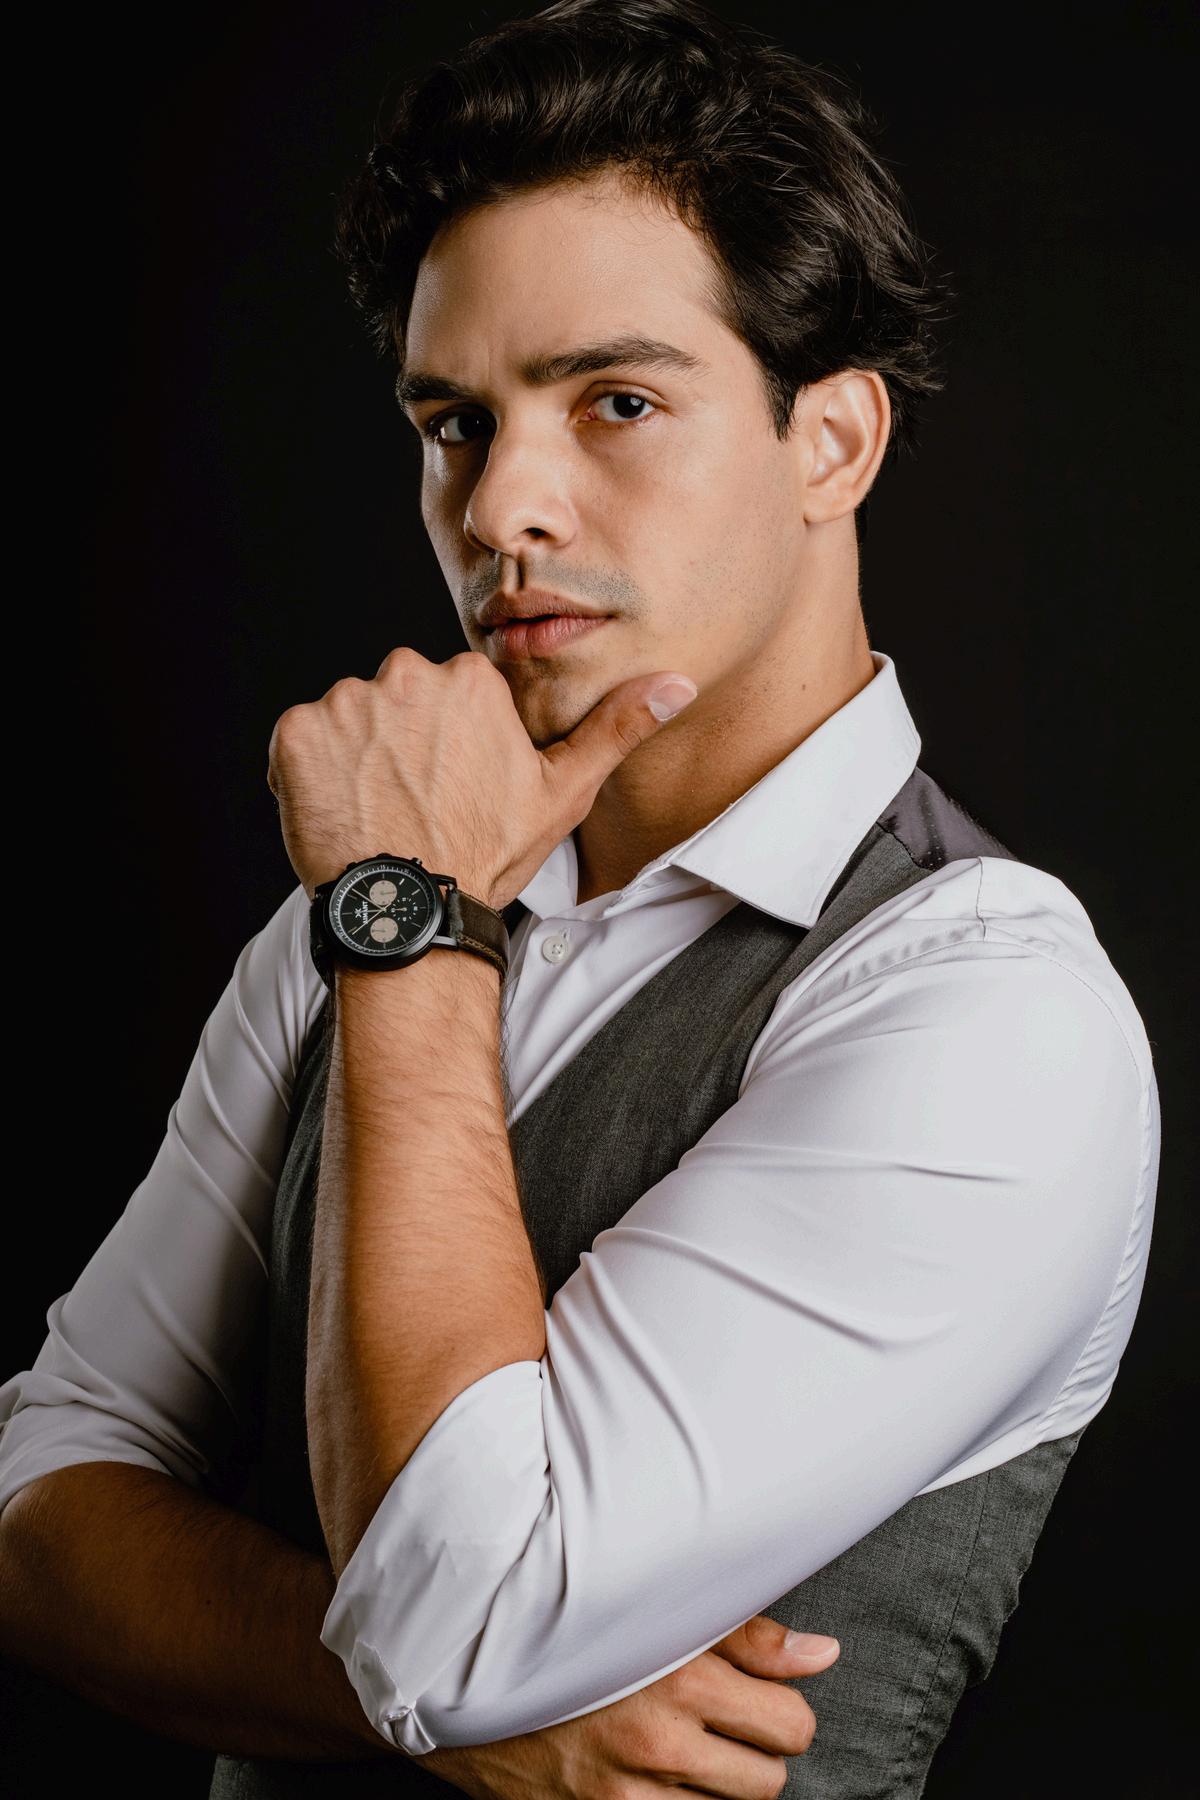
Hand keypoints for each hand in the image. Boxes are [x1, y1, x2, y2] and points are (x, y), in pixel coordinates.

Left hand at [266, 646, 698, 907]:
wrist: (411, 911)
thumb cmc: (485, 857)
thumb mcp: (562, 793)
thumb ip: (616, 728)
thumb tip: (677, 683)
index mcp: (469, 680)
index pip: (448, 694)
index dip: (449, 744)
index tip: (452, 786)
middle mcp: (405, 675)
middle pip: (396, 700)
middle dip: (399, 743)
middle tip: (414, 804)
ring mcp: (346, 703)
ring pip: (348, 720)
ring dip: (354, 759)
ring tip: (378, 815)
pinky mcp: (296, 734)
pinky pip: (298, 743)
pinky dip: (309, 775)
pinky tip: (341, 815)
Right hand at [408, 1614, 839, 1799]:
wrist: (472, 1670)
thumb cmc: (574, 1628)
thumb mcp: (661, 1613)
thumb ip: (749, 1635)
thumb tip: (822, 1655)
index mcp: (681, 1675)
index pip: (789, 1724)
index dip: (783, 1710)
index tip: (760, 1698)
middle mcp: (659, 1739)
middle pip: (769, 1779)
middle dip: (756, 1750)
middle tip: (723, 1721)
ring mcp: (627, 1792)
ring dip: (717, 1782)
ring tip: (683, 1743)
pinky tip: (654, 1772)